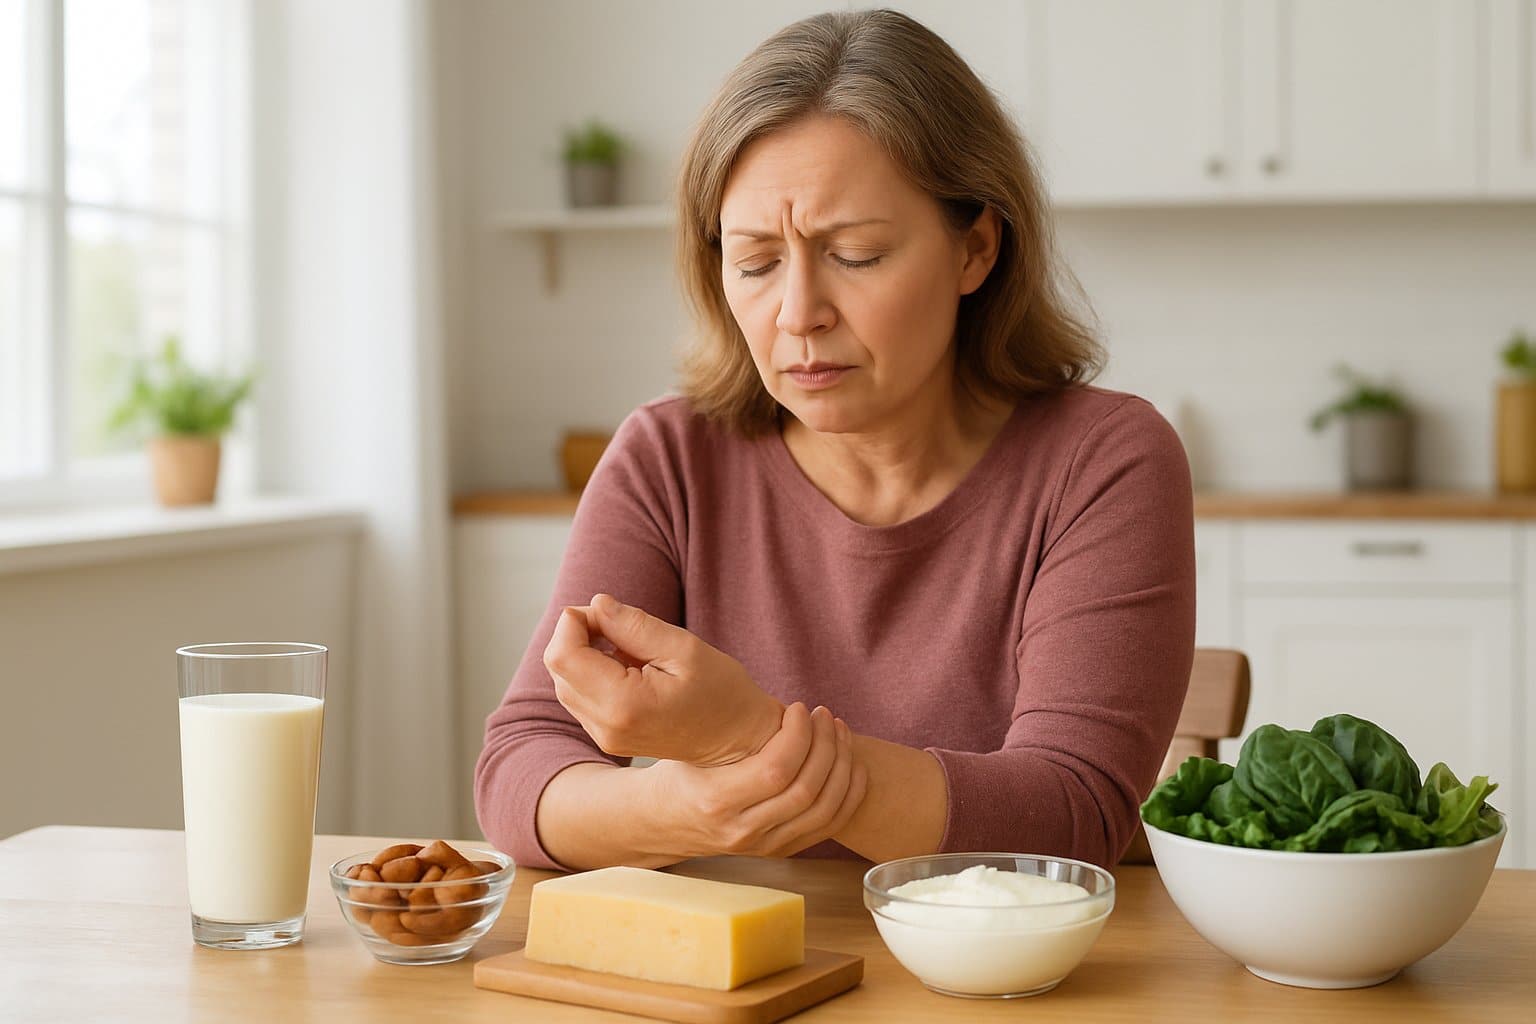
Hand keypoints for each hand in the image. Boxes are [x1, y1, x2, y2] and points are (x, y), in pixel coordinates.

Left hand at [543, 593, 784, 765]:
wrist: (739, 741)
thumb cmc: (722, 694)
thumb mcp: (685, 649)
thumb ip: (636, 625)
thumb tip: (597, 604)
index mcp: (624, 704)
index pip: (563, 655)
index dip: (575, 622)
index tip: (610, 613)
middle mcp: (606, 726)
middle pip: (558, 666)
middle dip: (581, 635)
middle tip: (623, 625)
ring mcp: (604, 736)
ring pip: (565, 680)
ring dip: (588, 654)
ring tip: (634, 651)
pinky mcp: (607, 737)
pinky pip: (581, 695)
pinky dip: (596, 673)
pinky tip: (632, 670)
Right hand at [643, 702, 868, 858]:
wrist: (662, 822)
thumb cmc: (678, 773)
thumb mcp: (690, 748)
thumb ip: (734, 733)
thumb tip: (782, 704)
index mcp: (716, 801)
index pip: (776, 770)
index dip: (798, 735)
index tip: (798, 707)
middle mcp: (742, 830)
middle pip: (806, 790)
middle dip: (826, 745)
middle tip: (824, 714)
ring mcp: (763, 846)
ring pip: (825, 810)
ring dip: (842, 765)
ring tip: (838, 731)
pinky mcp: (780, 850)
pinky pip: (829, 826)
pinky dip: (848, 793)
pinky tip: (851, 763)